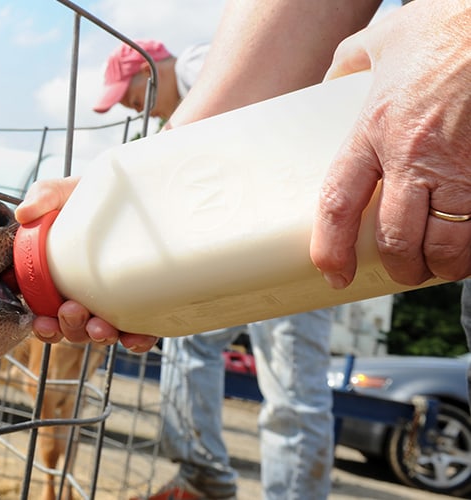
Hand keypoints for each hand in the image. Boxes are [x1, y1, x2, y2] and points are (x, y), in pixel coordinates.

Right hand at [16, 178, 158, 352]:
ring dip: (97, 337)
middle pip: (71, 329)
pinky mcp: (144, 305)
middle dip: (69, 328)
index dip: (42, 325)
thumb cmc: (91, 197)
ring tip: (101, 326)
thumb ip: (42, 197)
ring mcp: (113, 303)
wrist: (133, 192)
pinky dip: (136, 341)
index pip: (44, 314)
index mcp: (58, 281)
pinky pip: (139, 333)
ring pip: (101, 334)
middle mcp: (83, 296)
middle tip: (71, 310)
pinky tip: (136, 337)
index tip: (41, 320)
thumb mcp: (64, 193)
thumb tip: (22, 213)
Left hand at [311, 0, 470, 287]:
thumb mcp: (381, 39)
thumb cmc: (447, 23)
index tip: (331, 273)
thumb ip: (348, 64)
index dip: (330, 247)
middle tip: (402, 269)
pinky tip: (470, 245)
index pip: (338, 202)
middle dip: (399, 266)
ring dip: (442, 264)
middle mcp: (414, 155)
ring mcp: (463, 167)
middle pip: (397, 237)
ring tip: (439, 264)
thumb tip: (325, 82)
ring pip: (449, 243)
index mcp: (374, 128)